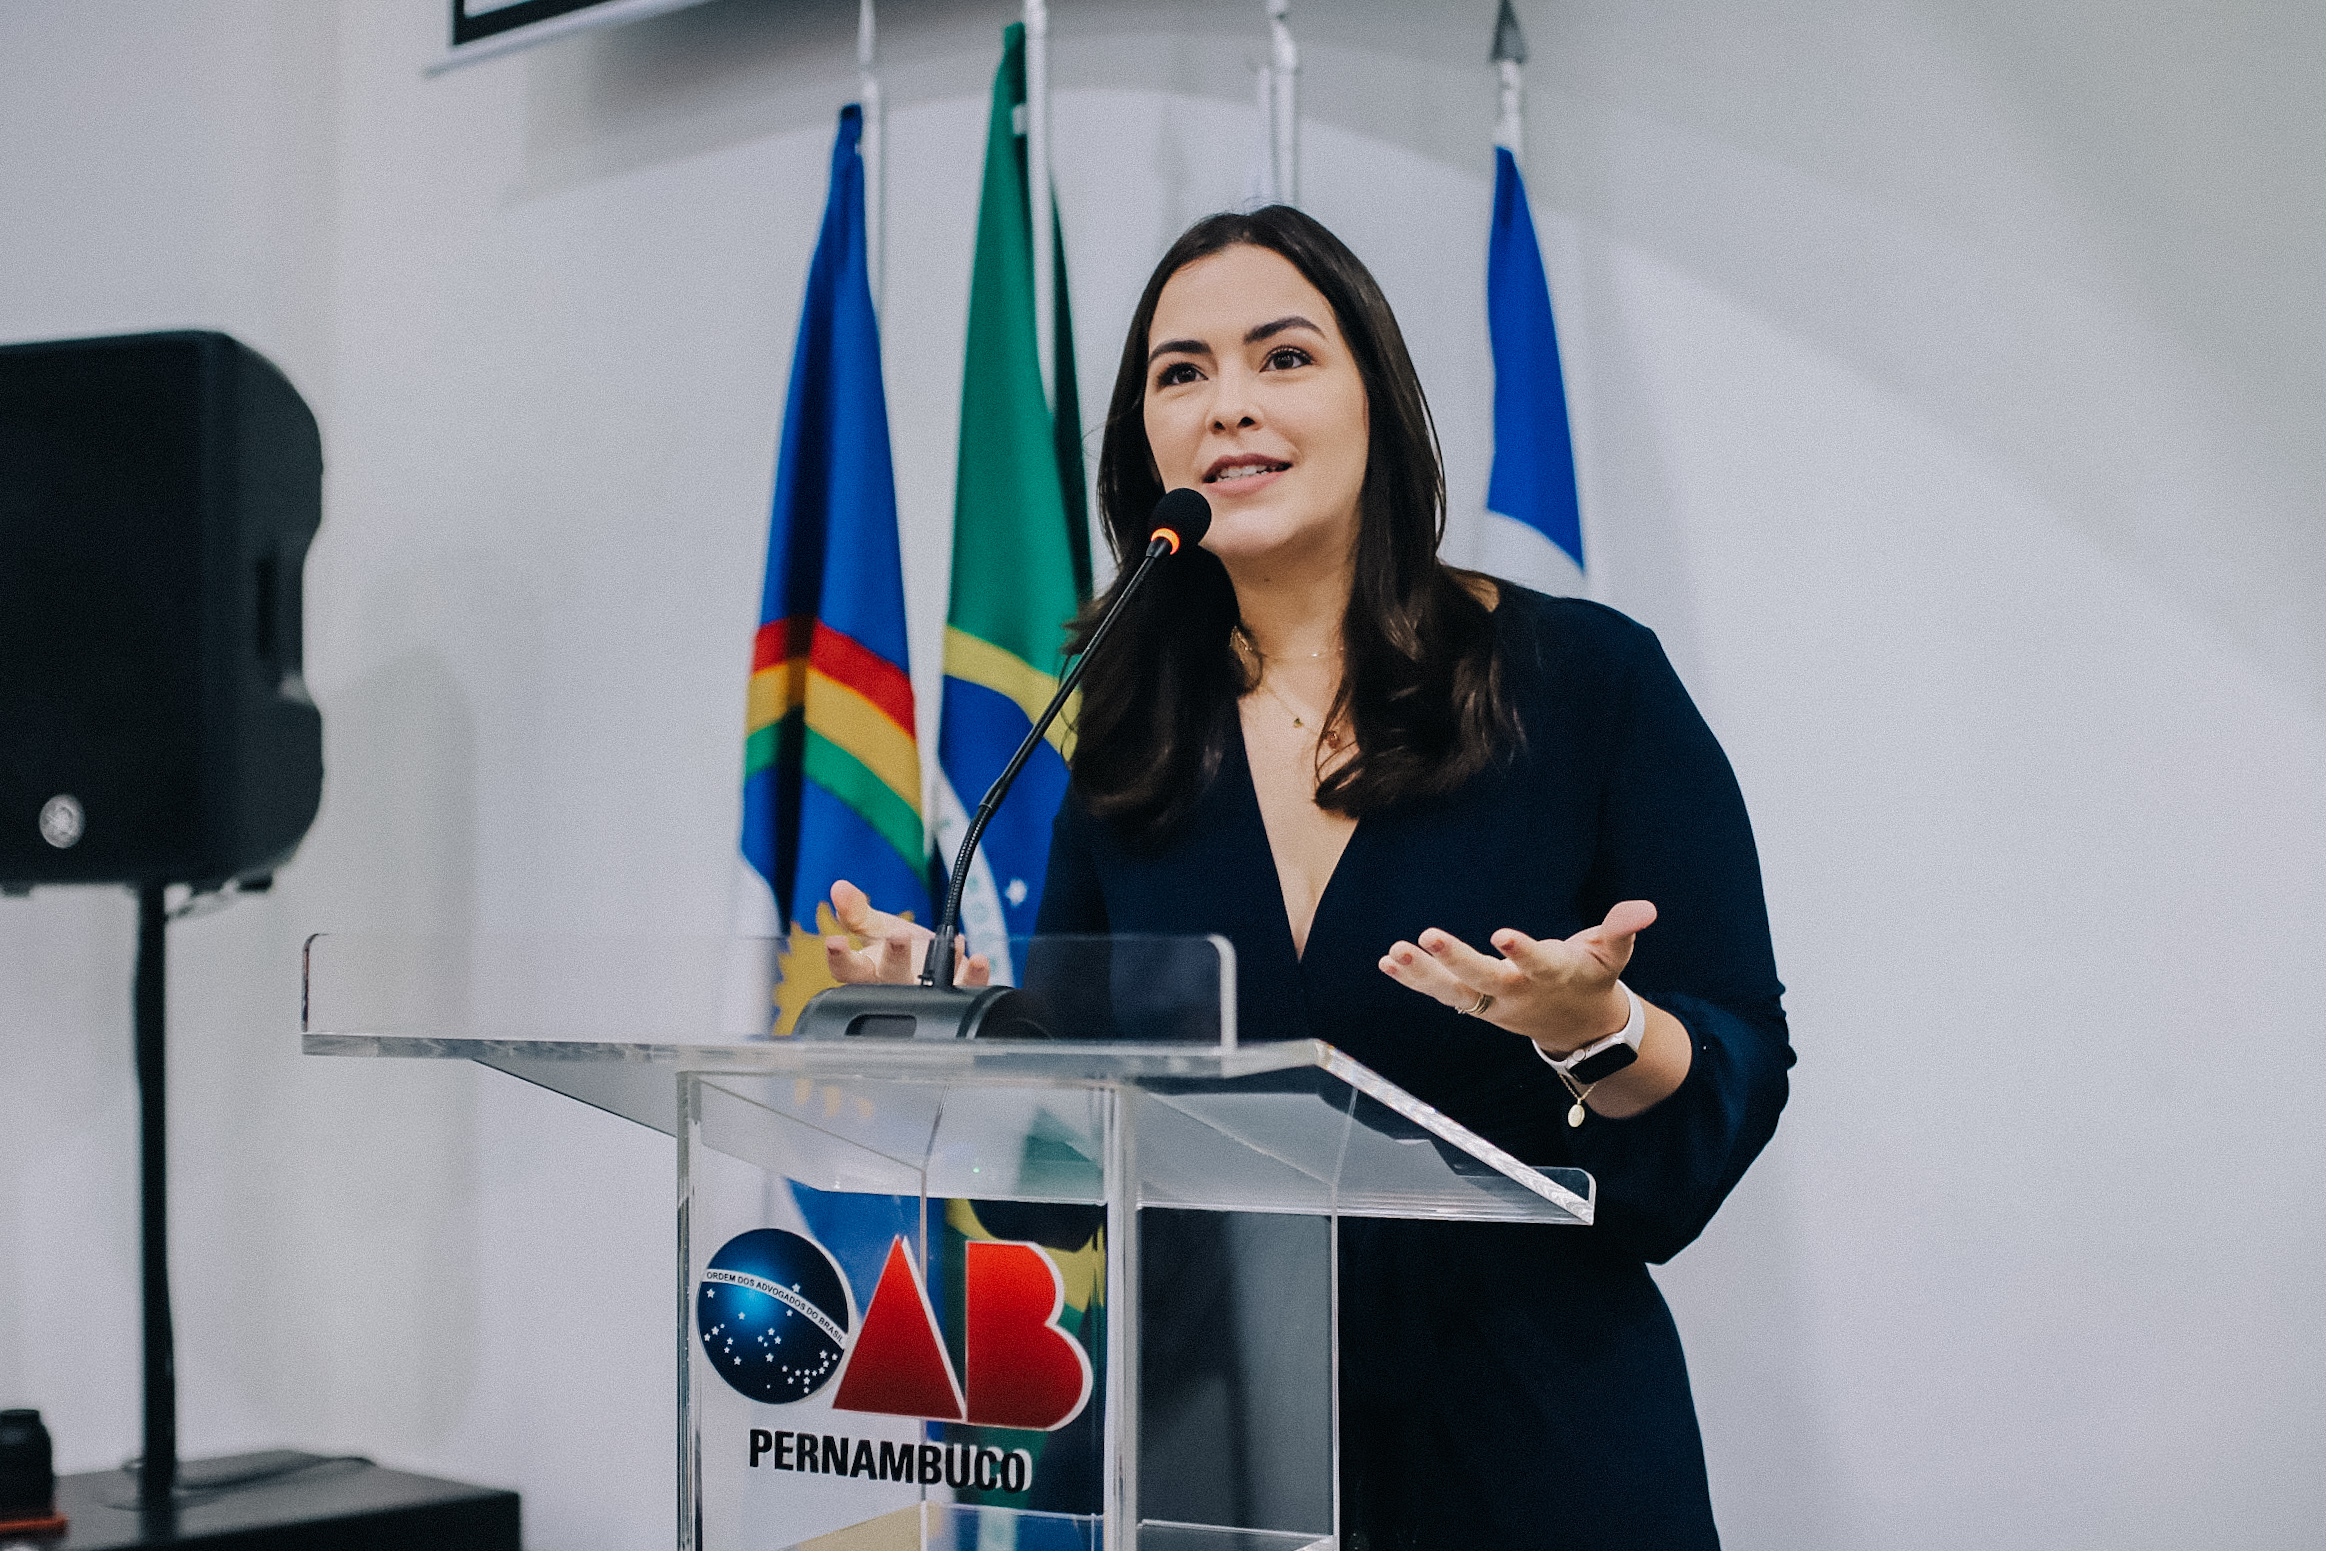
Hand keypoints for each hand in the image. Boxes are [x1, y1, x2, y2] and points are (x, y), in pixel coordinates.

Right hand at [823, 879, 990, 986]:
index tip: (835, 942)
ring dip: (938, 966)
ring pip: (927, 986)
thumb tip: (838, 888)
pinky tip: (979, 960)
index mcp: (869, 973)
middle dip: (894, 958)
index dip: (840, 958)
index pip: (847, 969)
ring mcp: (925, 993)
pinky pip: (965, 988)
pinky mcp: (955, 993)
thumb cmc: (902, 950)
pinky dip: (973, 975)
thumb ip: (856, 911)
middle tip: (897, 937)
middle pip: (890, 978)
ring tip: (947, 946)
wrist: (937, 964)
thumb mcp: (878, 927)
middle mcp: (894, 988)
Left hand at [1378, 900, 1655, 1055]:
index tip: (1502, 934)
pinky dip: (1414, 980)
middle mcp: (1518, 992)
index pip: (1537, 963)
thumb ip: (1622, 928)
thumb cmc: (1591, 977)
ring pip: (1454, 991)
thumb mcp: (1612, 953)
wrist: (1576, 1028)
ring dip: (1422, 973)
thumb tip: (1646, 908)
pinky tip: (1388, 962)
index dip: (1522, 950)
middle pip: (1484, 979)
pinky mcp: (1476, 1004)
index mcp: (1552, 975)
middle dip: (1456, 959)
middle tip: (1430, 936)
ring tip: (1395, 952)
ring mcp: (1492, 1002)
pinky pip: (1441, 994)